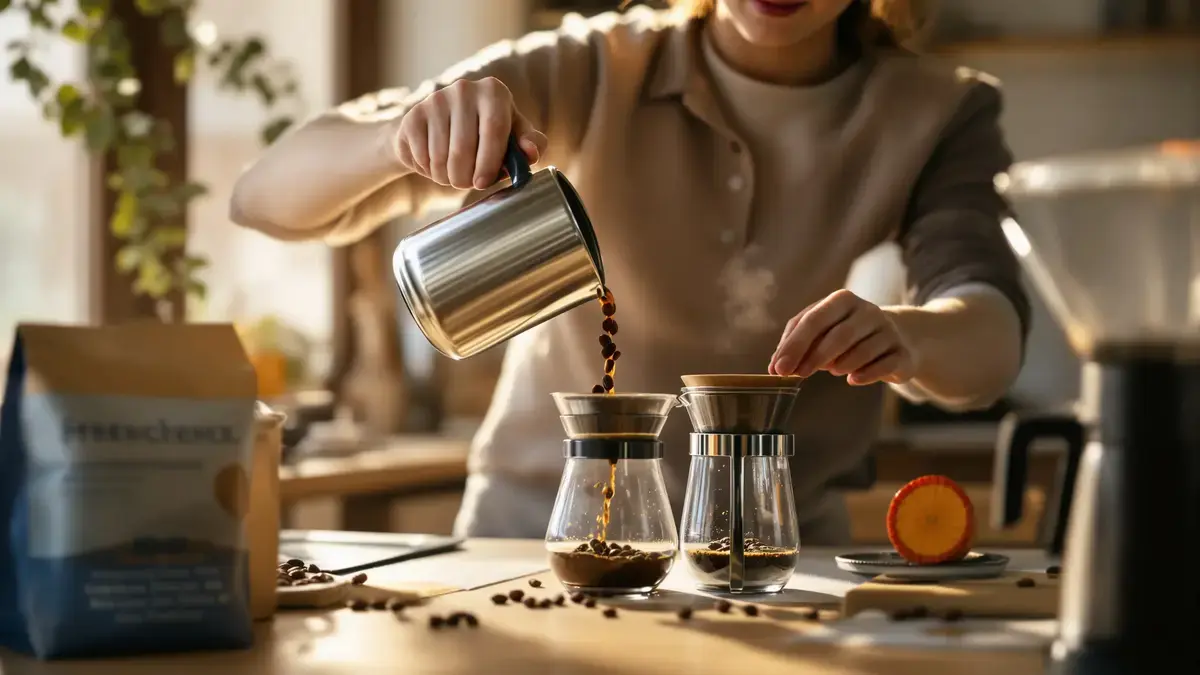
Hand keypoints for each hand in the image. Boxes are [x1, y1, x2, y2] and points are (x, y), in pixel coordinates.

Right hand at [395, 77, 548, 189]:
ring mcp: (436, 100)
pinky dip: (427, 170)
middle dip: (464, 176)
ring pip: (439, 155)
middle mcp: (465, 89)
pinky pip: (420, 155)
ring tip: (452, 175)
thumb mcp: (514, 139)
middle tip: (466, 184)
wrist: (445, 130)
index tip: (482, 183)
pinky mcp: (413, 115)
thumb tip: (531, 152)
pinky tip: (434, 164)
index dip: (488, 162)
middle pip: (463, 147)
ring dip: (445, 177)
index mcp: (494, 92)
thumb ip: (531, 145)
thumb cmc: (488, 138)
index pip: (493, 129)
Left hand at [768, 290, 917, 385]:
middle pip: (839, 335)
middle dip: (815, 357)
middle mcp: (868, 311)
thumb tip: (775, 365)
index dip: (794, 346)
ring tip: (832, 370)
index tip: (778, 368)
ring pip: (862, 351)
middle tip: (798, 375)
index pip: (814, 320)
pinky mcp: (903, 353)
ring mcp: (889, 331)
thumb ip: (796, 342)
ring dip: (841, 365)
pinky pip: (885, 365)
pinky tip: (853, 380)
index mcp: (842, 300)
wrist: (897, 336)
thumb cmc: (847, 333)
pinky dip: (866, 374)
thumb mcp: (821, 329)